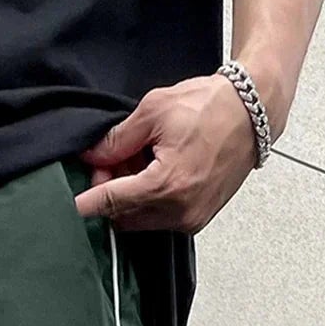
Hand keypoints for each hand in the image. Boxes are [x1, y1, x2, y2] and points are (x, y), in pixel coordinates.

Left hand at [76, 73, 261, 233]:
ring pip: (141, 220)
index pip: (112, 201)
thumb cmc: (210, 105)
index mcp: (165, 185)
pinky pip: (161, 219)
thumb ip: (118, 140)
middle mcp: (179, 210)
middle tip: (113, 160)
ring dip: (131, 198)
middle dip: (111, 192)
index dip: (88, 201)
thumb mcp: (155, 111)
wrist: (254, 111)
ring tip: (141, 160)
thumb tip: (91, 156)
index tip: (70, 206)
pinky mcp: (199, 219)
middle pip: (123, 215)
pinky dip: (151, 201)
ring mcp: (191, 219)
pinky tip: (157, 172)